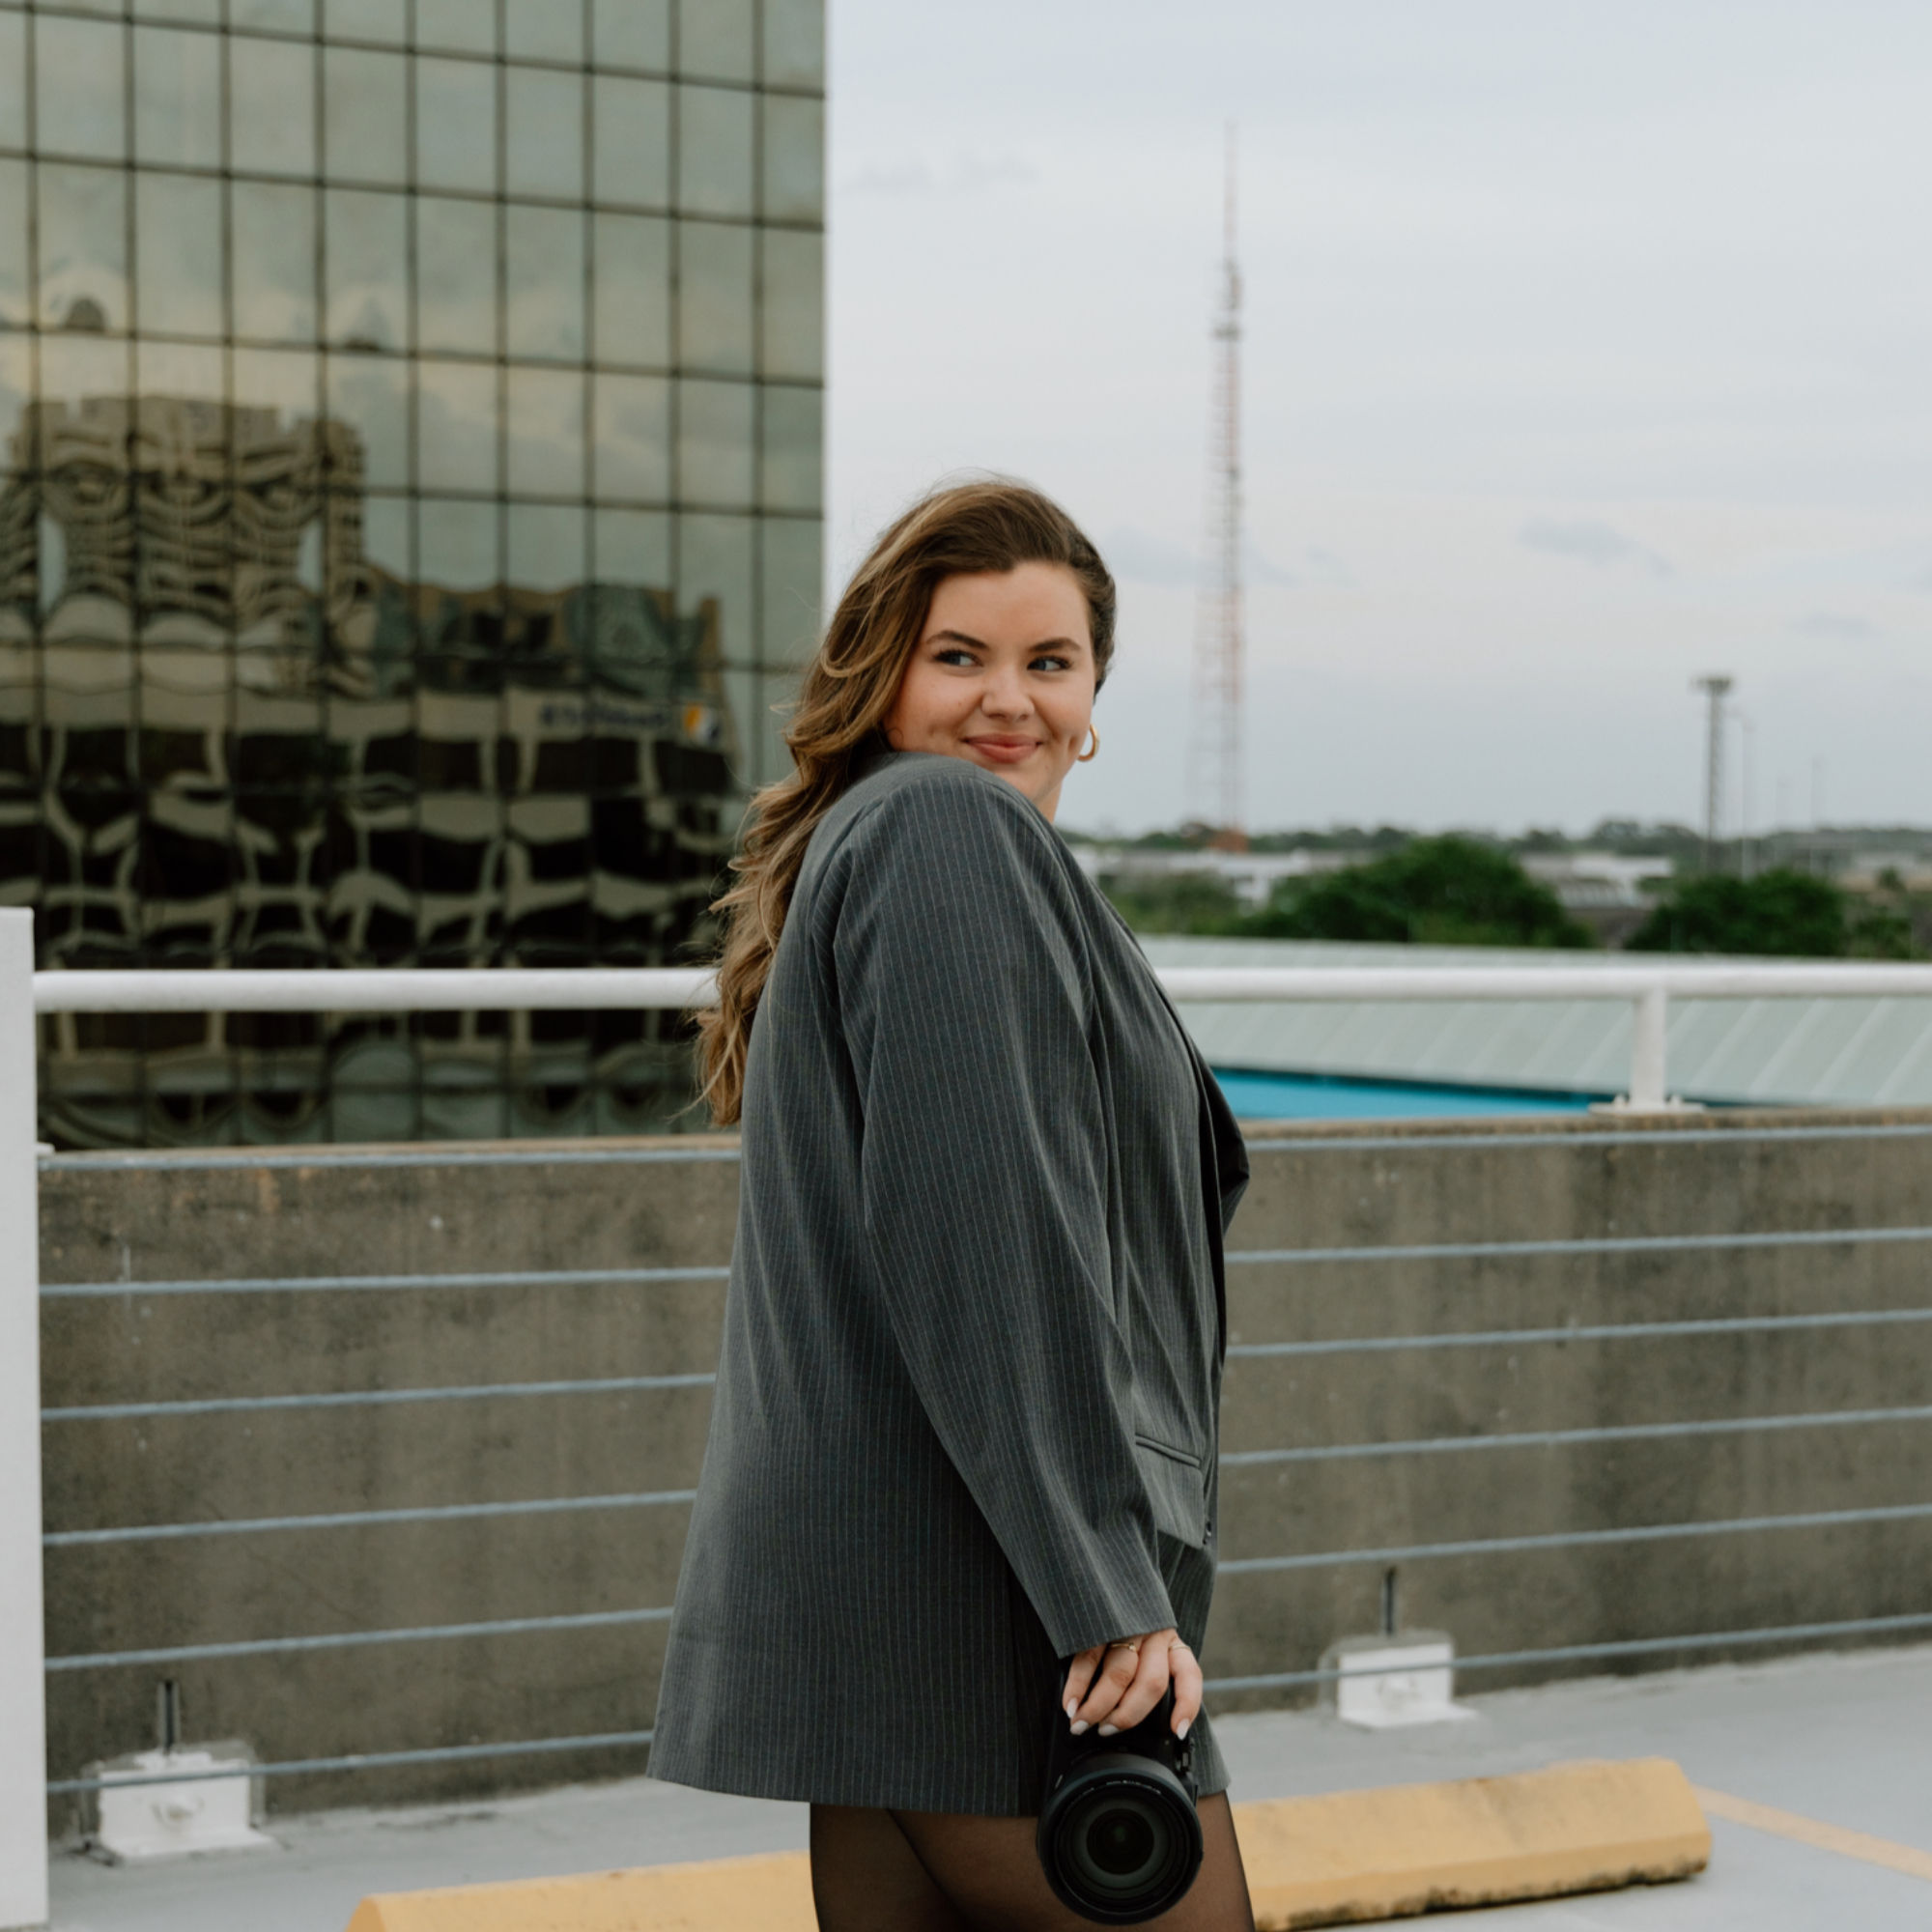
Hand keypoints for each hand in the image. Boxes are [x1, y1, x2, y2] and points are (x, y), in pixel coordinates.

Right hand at [1061, 1628, 1201, 1740]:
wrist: (1104, 1574)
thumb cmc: (1125, 1620)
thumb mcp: (1147, 1641)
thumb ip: (1147, 1671)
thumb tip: (1127, 1716)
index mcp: (1170, 1642)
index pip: (1189, 1674)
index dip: (1187, 1705)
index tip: (1178, 1732)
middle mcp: (1153, 1633)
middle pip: (1150, 1683)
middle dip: (1126, 1716)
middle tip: (1105, 1731)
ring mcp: (1126, 1625)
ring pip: (1119, 1675)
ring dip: (1097, 1707)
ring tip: (1080, 1724)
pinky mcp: (1098, 1620)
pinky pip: (1088, 1658)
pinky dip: (1077, 1686)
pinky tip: (1069, 1704)